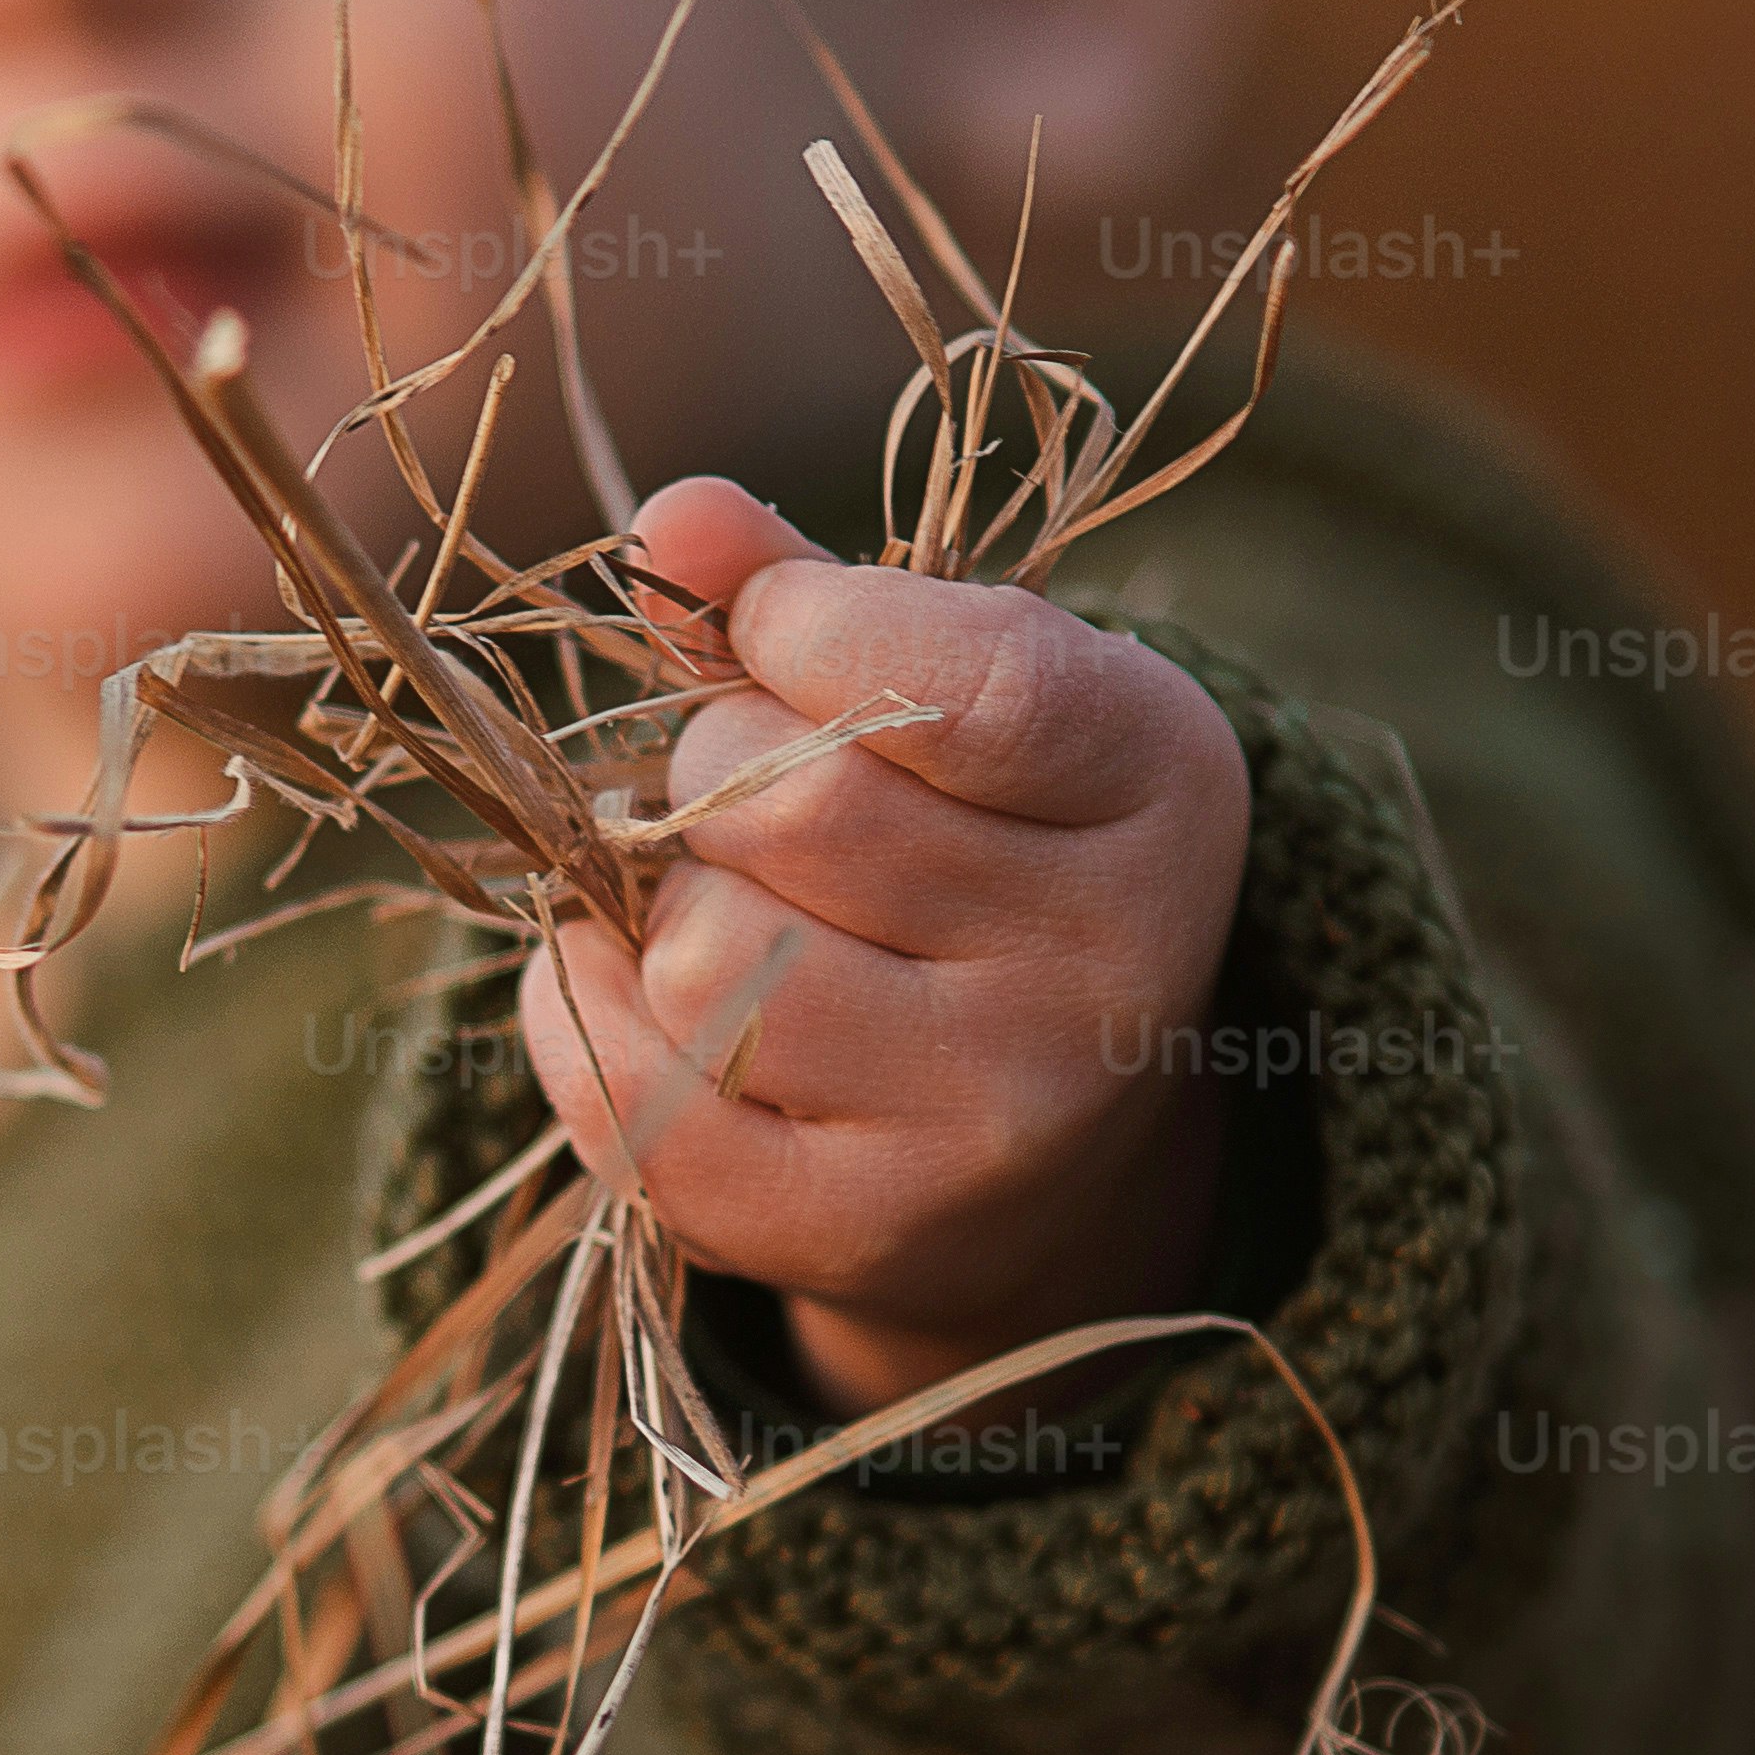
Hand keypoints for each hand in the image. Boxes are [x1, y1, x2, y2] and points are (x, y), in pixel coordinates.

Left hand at [519, 477, 1250, 1416]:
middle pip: (794, 807)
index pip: (964, 678)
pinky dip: (593, 1024)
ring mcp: (1000, 1119)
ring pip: (707, 960)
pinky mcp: (869, 1235)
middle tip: (754, 800)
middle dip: (715, 772)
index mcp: (1161, 782)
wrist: (1037, 1141)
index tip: (774, 633)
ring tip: (739, 914)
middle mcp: (1114, 966)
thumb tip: (674, 519)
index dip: (811, 631)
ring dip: (665, 916)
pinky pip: (638, 1102)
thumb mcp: (950, 697)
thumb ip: (817, 599)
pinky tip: (654, 1004)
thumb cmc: (975, 857)